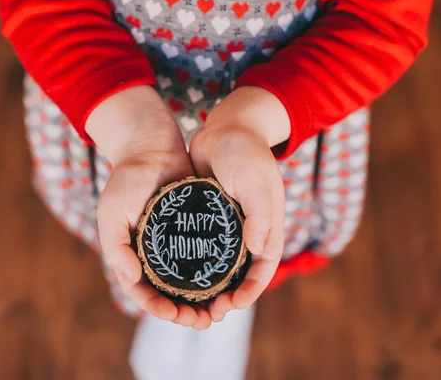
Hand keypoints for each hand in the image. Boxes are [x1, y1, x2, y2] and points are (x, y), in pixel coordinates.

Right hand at [86, 86, 211, 329]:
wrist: (152, 145)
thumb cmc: (127, 178)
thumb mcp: (112, 212)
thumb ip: (115, 246)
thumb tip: (131, 279)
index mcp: (132, 255)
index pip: (144, 292)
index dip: (158, 308)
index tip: (176, 315)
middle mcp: (155, 254)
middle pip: (170, 293)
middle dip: (185, 312)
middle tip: (204, 321)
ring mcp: (176, 243)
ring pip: (191, 280)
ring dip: (203, 298)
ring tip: (220, 310)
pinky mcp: (196, 229)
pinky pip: (207, 255)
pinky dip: (215, 272)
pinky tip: (230, 281)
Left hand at [189, 86, 290, 321]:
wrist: (226, 126)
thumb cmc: (246, 151)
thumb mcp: (255, 180)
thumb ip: (260, 213)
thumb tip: (258, 248)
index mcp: (267, 228)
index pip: (262, 270)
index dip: (250, 292)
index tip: (231, 307)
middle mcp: (248, 232)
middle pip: (239, 275)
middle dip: (226, 297)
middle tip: (206, 314)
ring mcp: (226, 226)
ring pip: (217, 265)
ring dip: (206, 285)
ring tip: (188, 303)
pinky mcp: (206, 217)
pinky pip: (199, 246)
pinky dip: (191, 262)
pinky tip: (173, 274)